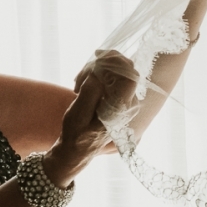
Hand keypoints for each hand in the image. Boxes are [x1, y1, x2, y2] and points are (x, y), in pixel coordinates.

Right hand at [43, 53, 137, 185]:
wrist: (78, 149)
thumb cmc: (76, 134)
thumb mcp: (77, 114)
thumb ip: (89, 93)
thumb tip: (98, 73)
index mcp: (120, 109)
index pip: (129, 77)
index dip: (117, 62)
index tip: (98, 57)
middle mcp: (128, 104)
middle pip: (126, 71)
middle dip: (104, 63)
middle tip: (83, 71)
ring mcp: (125, 101)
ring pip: (118, 73)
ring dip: (98, 70)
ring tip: (78, 82)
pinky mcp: (118, 99)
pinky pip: (113, 78)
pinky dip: (98, 75)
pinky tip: (83, 83)